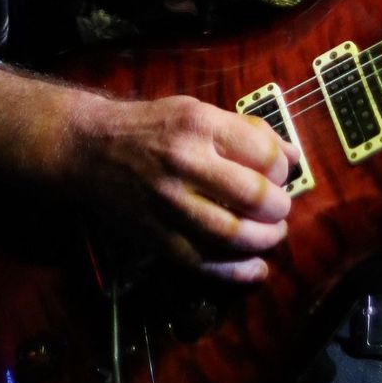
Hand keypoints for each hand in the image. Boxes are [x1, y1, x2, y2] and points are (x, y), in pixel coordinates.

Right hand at [64, 88, 298, 281]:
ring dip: (265, 239)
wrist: (89, 149)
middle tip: (280, 208)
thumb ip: (245, 130)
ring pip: (233, 234)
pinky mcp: (156, 237)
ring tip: (271, 234)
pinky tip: (255, 267)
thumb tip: (292, 156)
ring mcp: (169, 204)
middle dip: (279, 207)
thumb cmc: (151, 126)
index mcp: (200, 126)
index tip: (280, 174)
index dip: (282, 169)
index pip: (264, 154)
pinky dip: (237, 271)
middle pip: (254, 196)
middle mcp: (185, 163)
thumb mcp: (196, 110)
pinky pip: (204, 262)